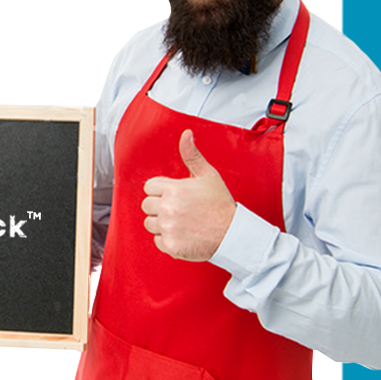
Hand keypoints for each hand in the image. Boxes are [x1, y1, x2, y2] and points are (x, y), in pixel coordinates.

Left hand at [141, 129, 235, 260]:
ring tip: (181, 222)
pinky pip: (157, 240)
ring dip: (161, 223)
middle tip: (179, 209)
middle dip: (159, 206)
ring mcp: (169, 228)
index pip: (149, 187)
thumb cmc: (220, 204)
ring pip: (150, 223)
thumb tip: (186, 134)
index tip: (175, 195)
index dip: (161, 190)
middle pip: (147, 205)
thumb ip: (192, 155)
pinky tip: (182, 235)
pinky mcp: (171, 245)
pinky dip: (167, 240)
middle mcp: (168, 208)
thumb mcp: (208, 175)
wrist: (233, 234)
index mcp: (174, 189)